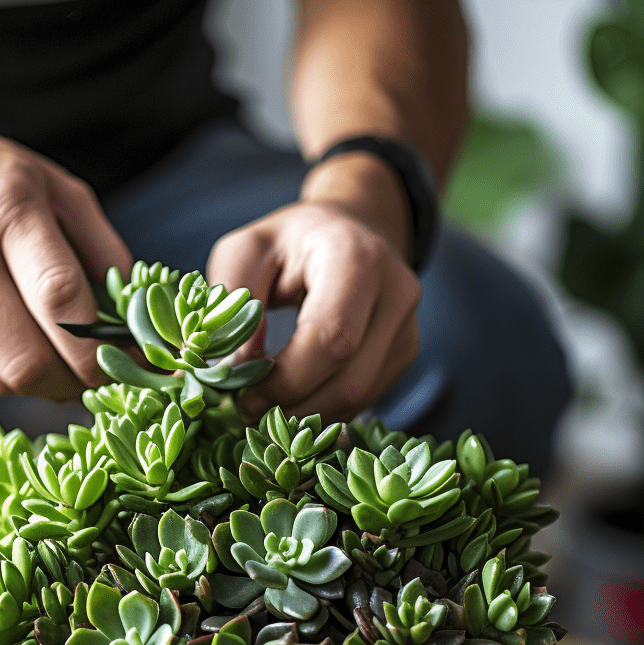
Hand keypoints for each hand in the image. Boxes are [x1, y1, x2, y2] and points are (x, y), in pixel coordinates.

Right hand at [0, 126, 130, 397]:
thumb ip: (105, 250)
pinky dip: (23, 379)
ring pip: (9, 380)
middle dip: (81, 379)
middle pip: (30, 359)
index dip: (103, 344)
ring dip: (55, 386)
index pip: (60, 299)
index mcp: (6, 209)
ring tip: (76, 364)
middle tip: (110, 372)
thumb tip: (138, 316)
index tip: (137, 358)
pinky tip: (37, 353)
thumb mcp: (60, 190)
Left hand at [207, 153, 419, 423]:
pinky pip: (365, 398)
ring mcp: (408, 325)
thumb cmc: (289, 242)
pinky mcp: (405, 351)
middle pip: (348, 379)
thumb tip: (240, 364)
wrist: (349, 229)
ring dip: (307, 415)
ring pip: (358, 397)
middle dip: (292, 405)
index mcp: (355, 257)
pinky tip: (296, 398)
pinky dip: (325, 408)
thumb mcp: (246, 251)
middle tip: (250, 408)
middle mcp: (396, 292)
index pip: (330, 338)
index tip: (244, 389)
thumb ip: (235, 300)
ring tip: (268, 406)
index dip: (285, 378)